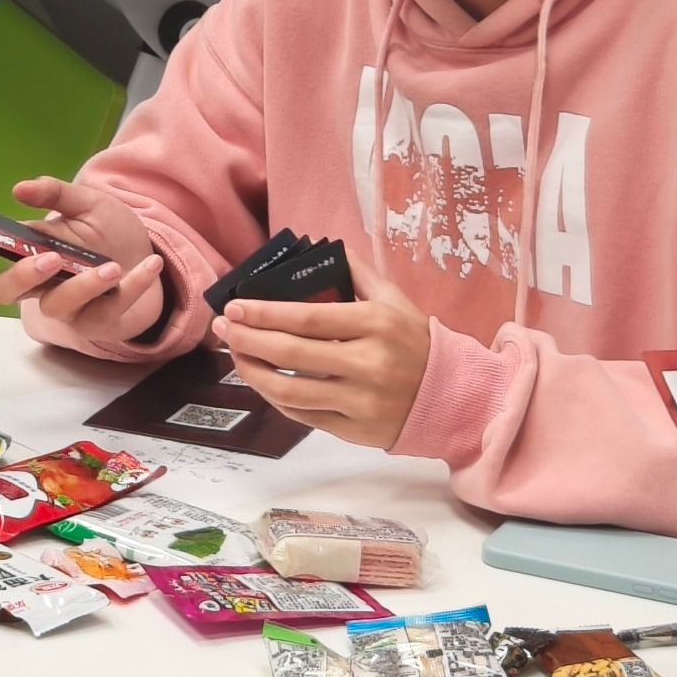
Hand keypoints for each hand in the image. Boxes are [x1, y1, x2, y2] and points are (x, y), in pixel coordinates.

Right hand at [0, 177, 165, 344]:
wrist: (150, 259)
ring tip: (112, 267)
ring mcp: (68, 307)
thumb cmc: (109, 232)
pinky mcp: (99, 322)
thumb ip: (57, 193)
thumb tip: (20, 189)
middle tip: (50, 259)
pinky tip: (151, 265)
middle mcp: (40, 283)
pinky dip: (132, 287)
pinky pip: (108, 311)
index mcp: (30, 249)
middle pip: (6, 291)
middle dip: (22, 277)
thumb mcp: (88, 203)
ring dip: (84, 286)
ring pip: (58, 306)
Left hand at [211, 257, 430, 448]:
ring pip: (288, 391)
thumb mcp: (393, 300)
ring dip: (252, 371)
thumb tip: (318, 246)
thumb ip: (356, 272)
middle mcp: (368, 364)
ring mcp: (361, 401)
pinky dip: (275, 397)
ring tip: (236, 354)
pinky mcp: (355, 430)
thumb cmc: (414, 341)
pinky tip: (262, 379)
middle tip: (223, 327)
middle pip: (290, 353)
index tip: (234, 307)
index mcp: (375, 325)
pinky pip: (302, 415)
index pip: (306, 318)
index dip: (263, 313)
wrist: (453, 396)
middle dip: (246, 339)